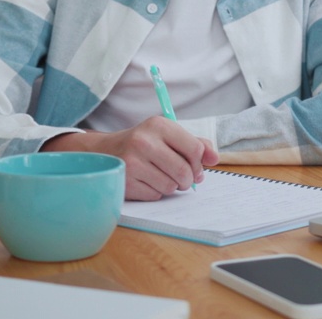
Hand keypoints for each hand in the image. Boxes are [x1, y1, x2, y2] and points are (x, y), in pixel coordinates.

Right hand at [41, 116, 218, 200]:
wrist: (106, 151)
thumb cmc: (146, 144)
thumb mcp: (169, 135)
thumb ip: (196, 144)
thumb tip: (214, 158)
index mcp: (159, 125)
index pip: (195, 149)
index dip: (200, 163)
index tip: (197, 166)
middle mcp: (144, 141)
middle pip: (184, 171)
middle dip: (188, 179)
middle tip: (183, 177)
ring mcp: (132, 162)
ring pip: (171, 187)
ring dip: (171, 186)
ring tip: (161, 176)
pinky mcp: (125, 181)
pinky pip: (155, 195)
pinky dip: (156, 192)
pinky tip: (146, 181)